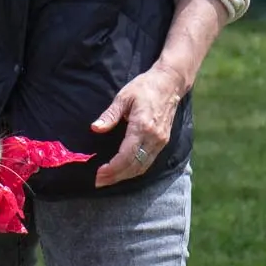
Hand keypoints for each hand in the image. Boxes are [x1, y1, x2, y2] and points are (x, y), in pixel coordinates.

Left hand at [91, 63, 185, 187]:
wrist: (170, 84)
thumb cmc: (144, 87)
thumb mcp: (123, 97)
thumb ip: (110, 115)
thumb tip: (95, 128)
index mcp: (142, 126)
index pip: (126, 156)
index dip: (112, 168)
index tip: (98, 173)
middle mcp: (153, 137)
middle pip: (134, 166)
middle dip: (115, 176)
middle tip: (98, 182)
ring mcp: (160, 141)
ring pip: (142, 167)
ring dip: (125, 176)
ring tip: (108, 179)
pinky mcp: (163, 142)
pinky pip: (148, 162)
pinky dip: (135, 170)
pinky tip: (124, 172)